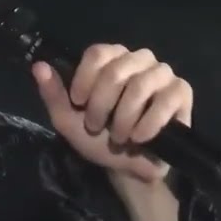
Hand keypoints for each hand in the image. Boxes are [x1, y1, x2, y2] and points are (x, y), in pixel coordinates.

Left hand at [33, 44, 192, 182]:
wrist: (128, 167)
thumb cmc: (98, 138)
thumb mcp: (68, 119)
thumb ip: (53, 93)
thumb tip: (38, 65)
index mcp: (111, 59)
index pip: (97, 53)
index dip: (85, 79)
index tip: (78, 103)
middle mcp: (138, 59)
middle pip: (117, 70)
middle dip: (102, 104)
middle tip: (97, 126)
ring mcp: (162, 74)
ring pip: (141, 84)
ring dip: (125, 117)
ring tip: (119, 136)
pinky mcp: (182, 92)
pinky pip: (166, 100)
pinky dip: (149, 123)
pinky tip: (140, 137)